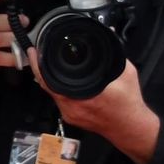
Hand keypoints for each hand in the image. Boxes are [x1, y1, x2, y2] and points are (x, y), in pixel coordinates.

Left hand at [28, 48, 161, 163]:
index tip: (34, 52)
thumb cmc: (129, 104)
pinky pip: (58, 100)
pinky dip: (57, 88)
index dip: (39, 65)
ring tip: (46, 63)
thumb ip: (116, 54)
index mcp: (81, 95)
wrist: (129, 128)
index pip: (50, 79)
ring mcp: (69, 114)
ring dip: (49, 79)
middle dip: (40, 69)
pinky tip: (59, 80)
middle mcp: (71, 107)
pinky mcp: (71, 117)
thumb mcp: (126, 74)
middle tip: (37, 54)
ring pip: (52, 93)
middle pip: (46, 86)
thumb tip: (110, 35)